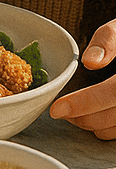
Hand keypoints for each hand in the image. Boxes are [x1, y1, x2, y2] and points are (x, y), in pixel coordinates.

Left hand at [49, 20, 115, 138]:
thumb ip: (107, 39)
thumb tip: (90, 61)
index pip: (111, 93)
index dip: (82, 103)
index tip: (57, 109)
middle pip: (111, 116)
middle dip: (82, 116)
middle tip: (61, 110)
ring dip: (92, 125)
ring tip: (74, 113)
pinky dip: (106, 128)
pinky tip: (95, 116)